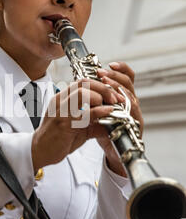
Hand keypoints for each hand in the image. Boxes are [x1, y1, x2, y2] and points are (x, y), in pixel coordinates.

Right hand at [31, 77, 124, 171]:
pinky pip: (83, 113)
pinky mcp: (63, 124)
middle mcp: (60, 101)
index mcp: (62, 98)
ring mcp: (61, 111)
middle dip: (103, 88)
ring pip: (82, 93)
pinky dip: (99, 111)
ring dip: (101, 96)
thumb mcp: (77, 127)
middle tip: (115, 98)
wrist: (40, 151)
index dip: (100, 85)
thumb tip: (111, 120)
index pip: (82, 82)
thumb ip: (93, 122)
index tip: (113, 94)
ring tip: (111, 105)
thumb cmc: (57, 138)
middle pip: (84, 83)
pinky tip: (108, 112)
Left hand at [96, 61, 142, 175]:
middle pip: (129, 82)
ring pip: (130, 94)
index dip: (120, 69)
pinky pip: (132, 111)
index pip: (126, 77)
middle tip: (102, 73)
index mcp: (122, 98)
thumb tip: (82, 87)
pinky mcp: (136, 125)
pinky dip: (123, 103)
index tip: (107, 64)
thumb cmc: (106, 133)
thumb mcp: (97, 115)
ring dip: (117, 87)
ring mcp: (135, 113)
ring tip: (105, 82)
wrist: (115, 154)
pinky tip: (115, 100)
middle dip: (115, 76)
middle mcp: (131, 103)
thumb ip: (94, 102)